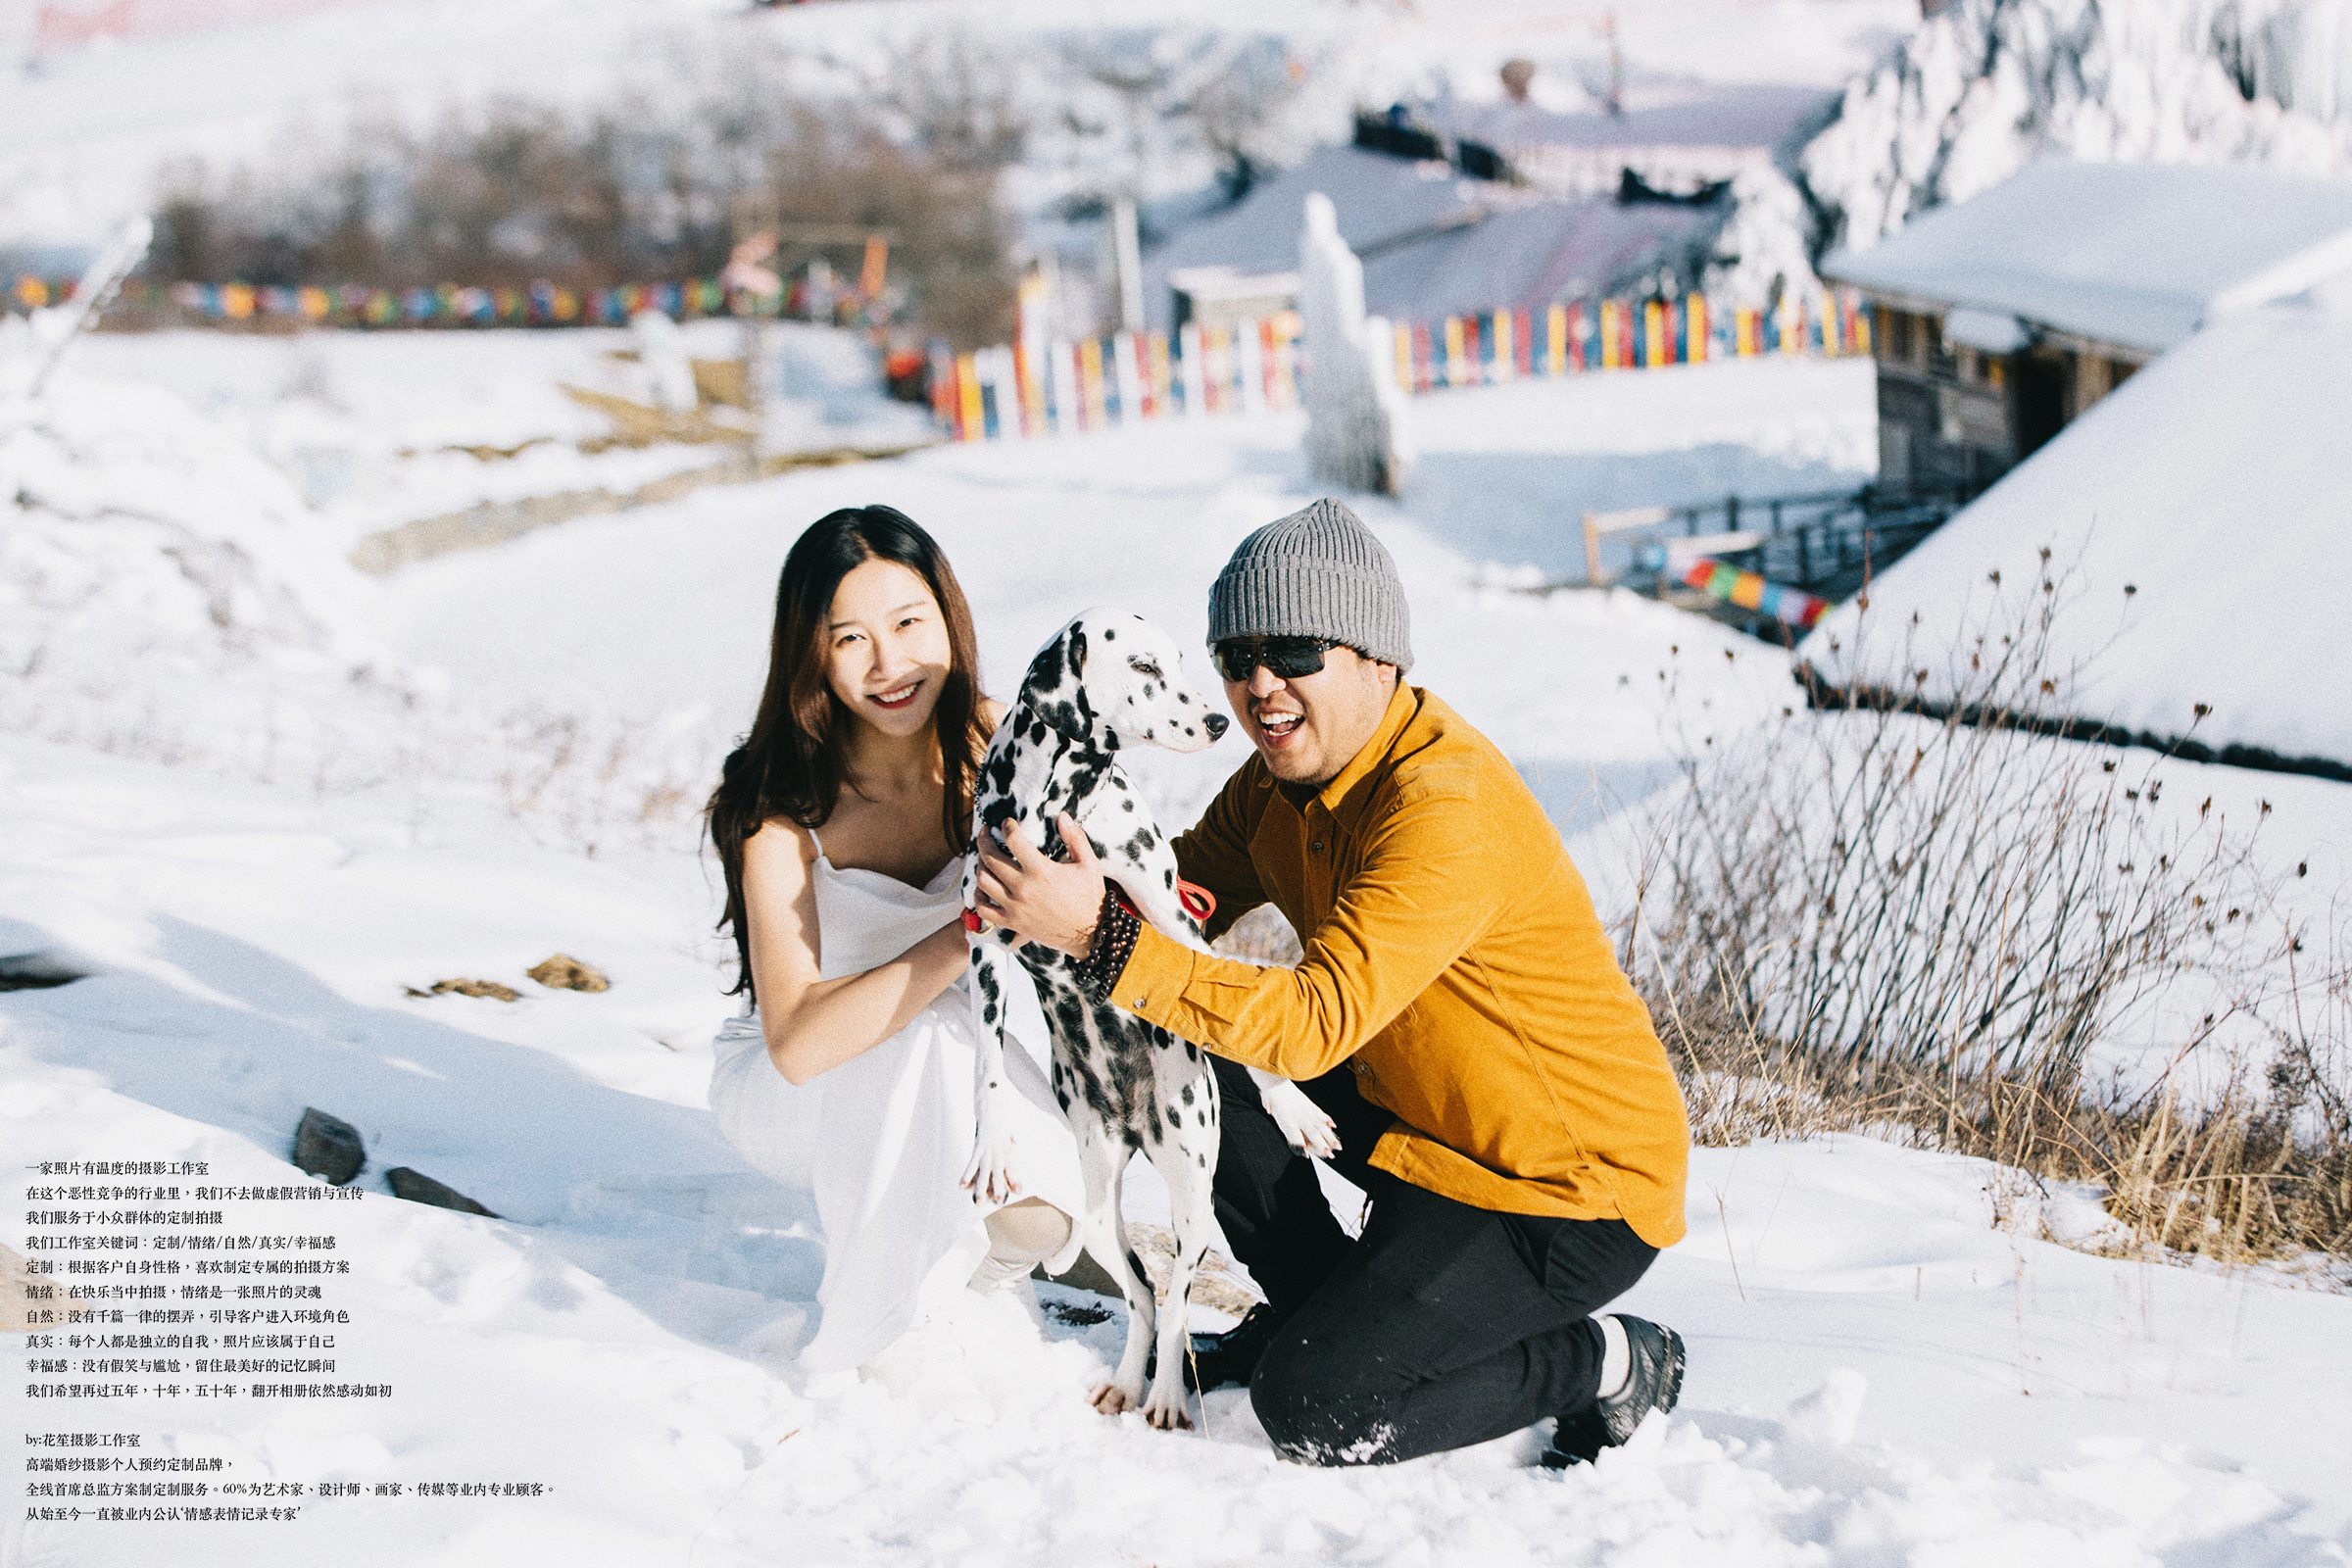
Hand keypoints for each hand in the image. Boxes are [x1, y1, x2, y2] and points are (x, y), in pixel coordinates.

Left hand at [974, 812, 1106, 959]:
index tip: (1008, 822)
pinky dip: (978, 896)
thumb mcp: (1089, 864)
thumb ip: (1075, 838)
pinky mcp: (1013, 923)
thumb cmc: (1090, 897)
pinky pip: (984, 909)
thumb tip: (1062, 816)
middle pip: (991, 858)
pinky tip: (983, 887)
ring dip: (980, 865)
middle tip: (986, 833)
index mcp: (1041, 871)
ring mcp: (1015, 907)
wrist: (1090, 934)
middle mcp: (1023, 888)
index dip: (1007, 827)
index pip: (1013, 840)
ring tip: (984, 858)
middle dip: (985, 840)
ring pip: (983, 881)